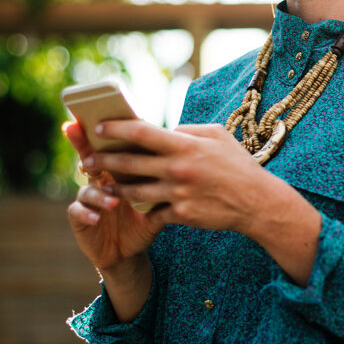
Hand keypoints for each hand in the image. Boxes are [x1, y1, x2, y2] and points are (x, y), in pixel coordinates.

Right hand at [64, 121, 161, 272]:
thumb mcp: (158, 197)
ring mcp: (87, 198)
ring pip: (87, 188)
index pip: (111, 145)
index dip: (105, 131)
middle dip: (83, 145)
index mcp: (118, 169)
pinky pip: (77, 212)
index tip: (102, 117)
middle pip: (89, 157)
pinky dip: (87, 213)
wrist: (129, 250)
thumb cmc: (145, 218)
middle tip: (85, 141)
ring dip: (99, 193)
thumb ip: (165, 176)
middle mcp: (99, 179)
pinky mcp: (80, 218)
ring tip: (114, 201)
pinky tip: (97, 218)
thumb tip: (185, 151)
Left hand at [88, 121, 272, 233]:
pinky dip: (143, 209)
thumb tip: (166, 130)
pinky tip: (132, 206)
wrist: (256, 201)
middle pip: (128, 163)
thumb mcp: (217, 135)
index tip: (98, 128)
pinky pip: (153, 212)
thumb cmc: (237, 164)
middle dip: (102, 161)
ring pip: (133, 191)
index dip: (116, 129)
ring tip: (102, 185)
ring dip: (115, 188)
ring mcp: (177, 194)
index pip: (141, 132)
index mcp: (184, 145)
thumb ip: (188, 131)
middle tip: (87, 160)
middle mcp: (177, 168)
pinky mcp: (181, 215)